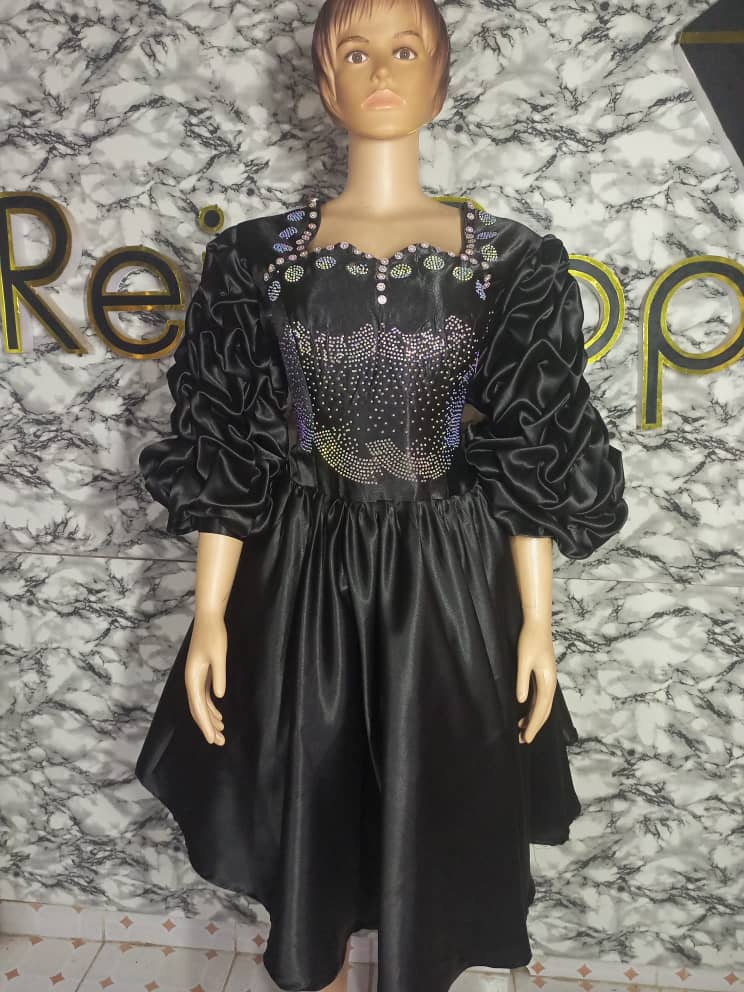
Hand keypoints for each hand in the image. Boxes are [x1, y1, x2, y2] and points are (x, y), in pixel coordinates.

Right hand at [184, 614, 227, 744]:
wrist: (209, 618)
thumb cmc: (214, 635)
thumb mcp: (219, 655)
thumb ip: (218, 676)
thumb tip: (218, 697)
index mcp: (193, 678)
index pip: (198, 707)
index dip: (205, 725)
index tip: (213, 739)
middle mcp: (191, 680)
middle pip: (197, 709)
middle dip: (207, 726)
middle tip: (219, 742)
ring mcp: (196, 677)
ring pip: (200, 704)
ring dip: (209, 718)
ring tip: (221, 732)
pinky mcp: (202, 673)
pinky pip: (204, 696)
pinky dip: (210, 707)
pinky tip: (219, 715)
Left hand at [516, 618, 556, 743]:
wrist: (538, 623)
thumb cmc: (529, 640)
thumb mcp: (523, 660)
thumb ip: (522, 681)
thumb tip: (521, 701)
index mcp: (547, 681)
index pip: (540, 709)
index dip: (533, 725)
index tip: (525, 738)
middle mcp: (550, 682)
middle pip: (544, 710)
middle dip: (534, 726)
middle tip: (523, 740)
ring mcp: (547, 679)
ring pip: (542, 705)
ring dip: (533, 718)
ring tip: (521, 729)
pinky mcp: (543, 675)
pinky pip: (540, 697)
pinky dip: (533, 707)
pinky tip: (525, 711)